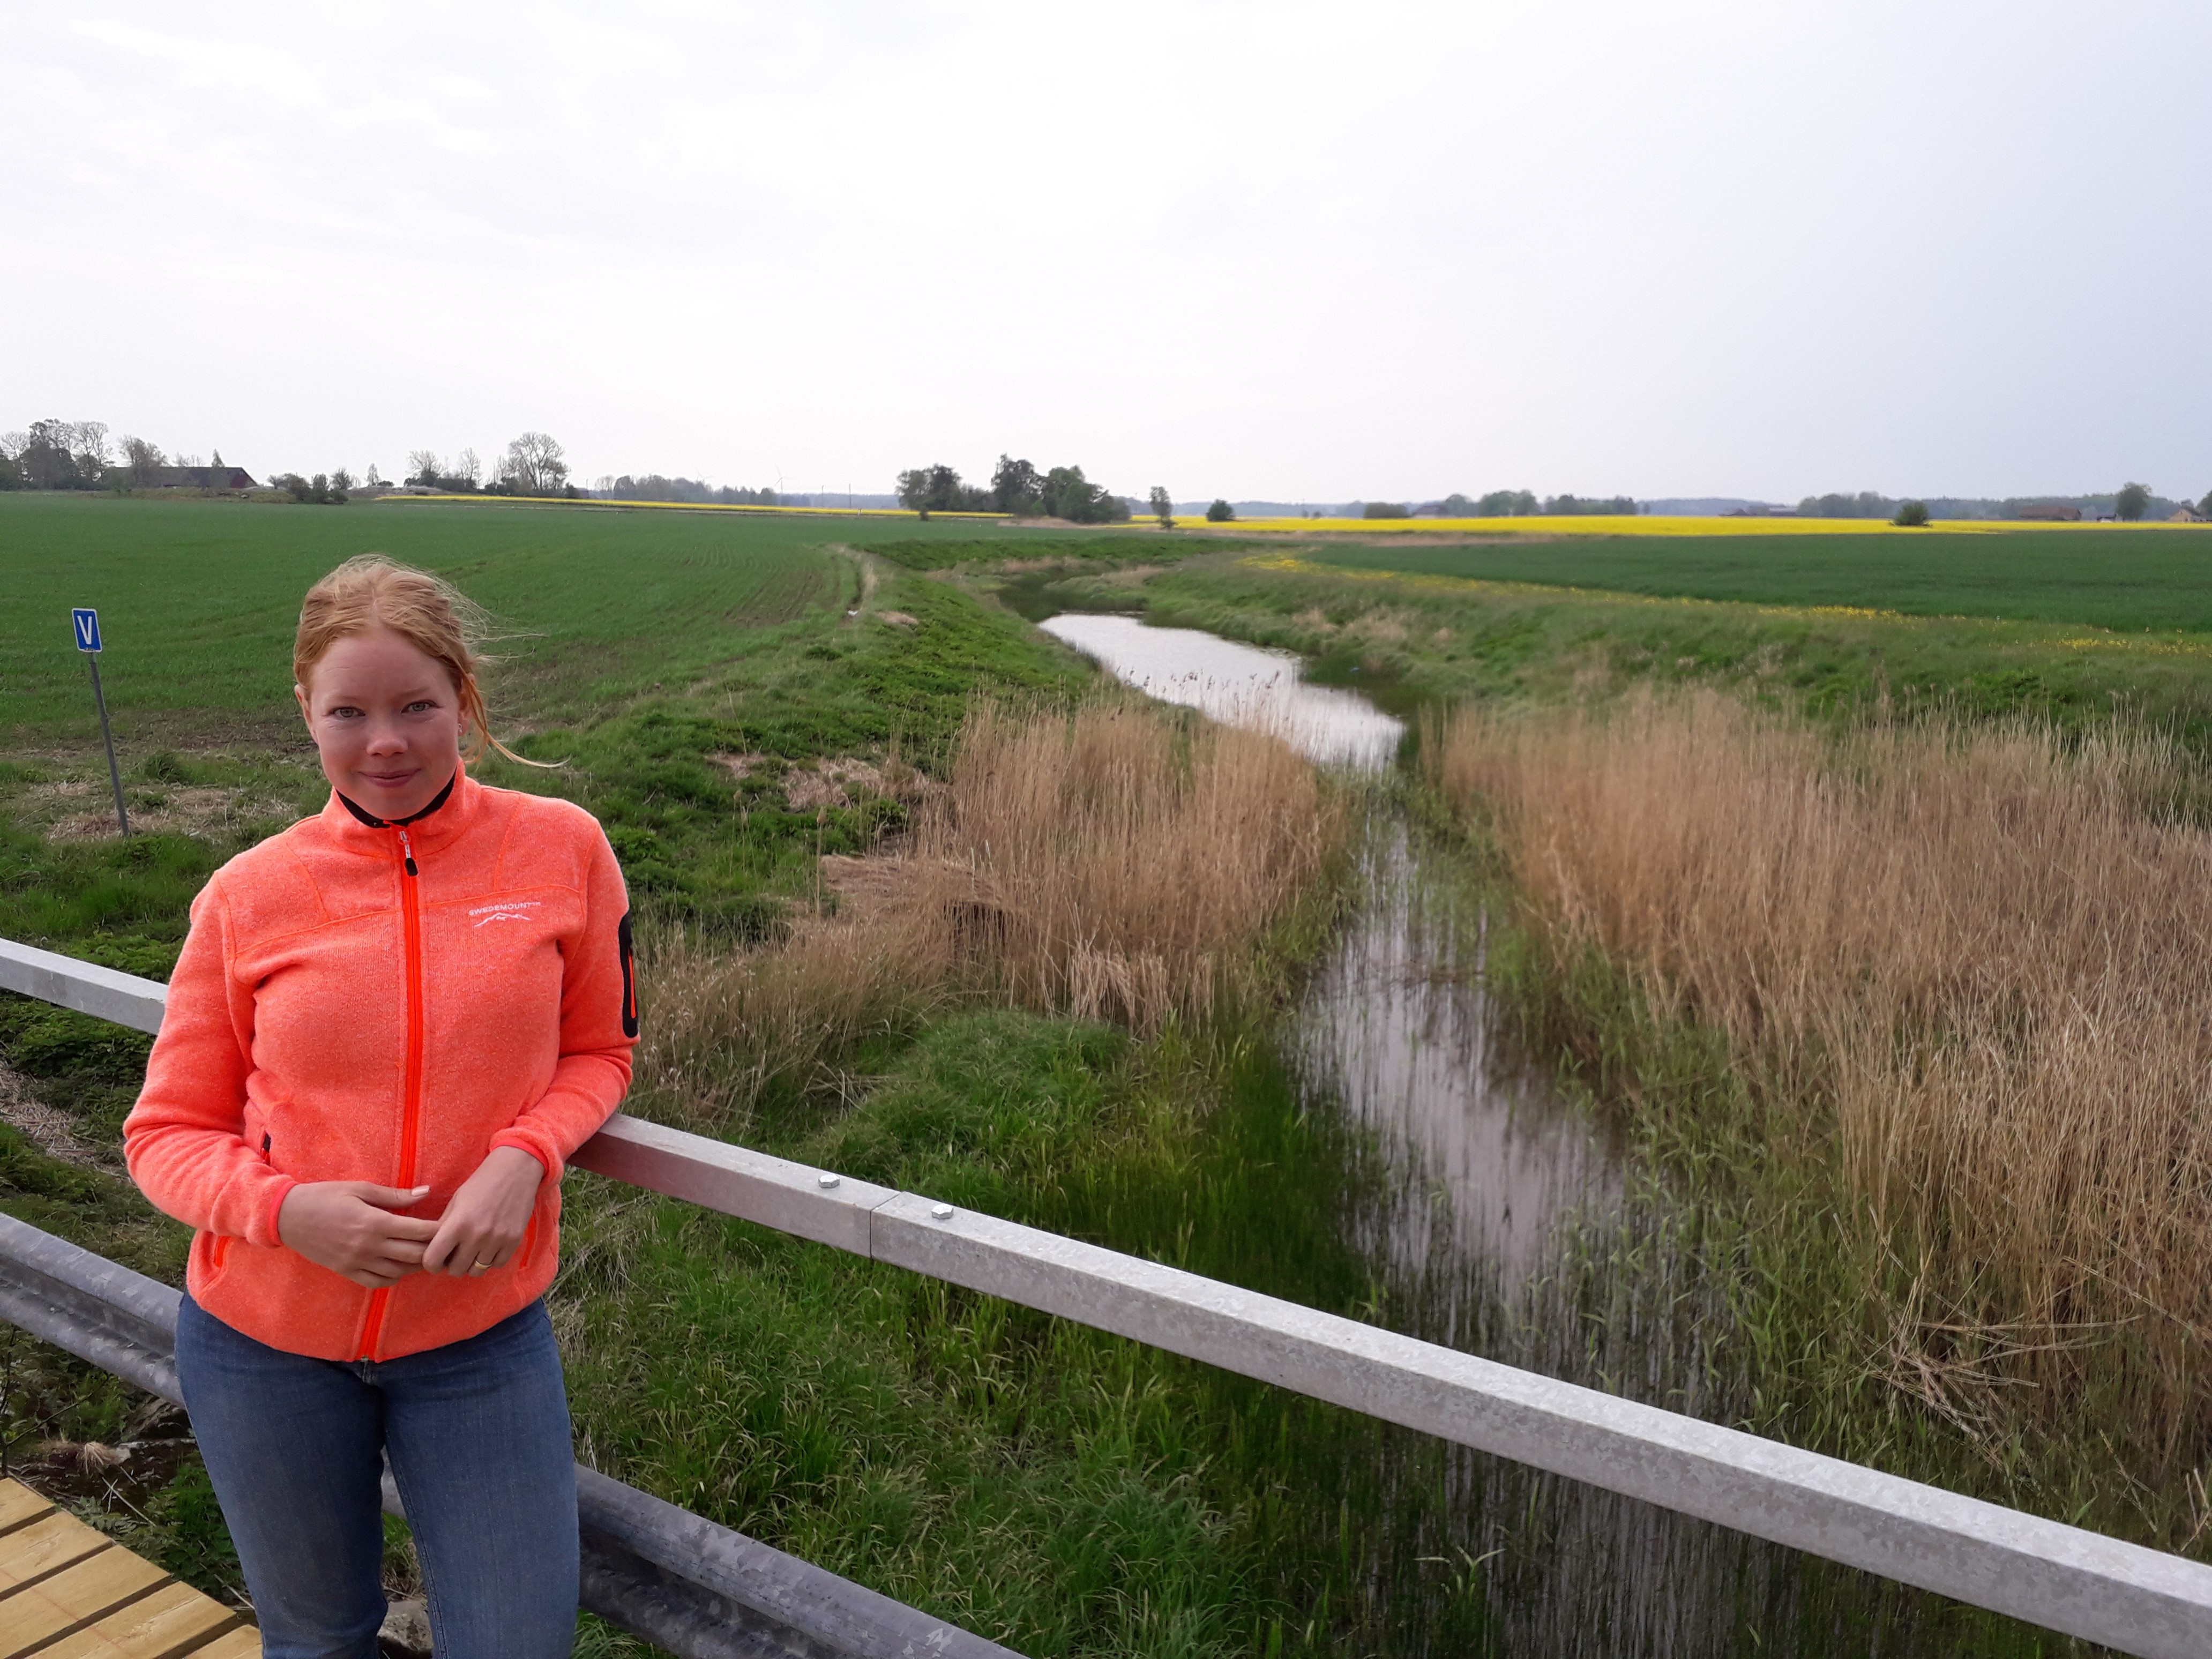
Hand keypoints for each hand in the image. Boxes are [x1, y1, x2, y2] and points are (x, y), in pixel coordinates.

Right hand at [278, 1183, 438, 1288]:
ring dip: (414, 1265)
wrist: (288, 1216)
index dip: (438, 1230)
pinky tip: (398, 1265)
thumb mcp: (361, 1189)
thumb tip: (426, 1193)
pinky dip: (393, 1277)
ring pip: (398, 1272)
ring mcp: (357, 1262)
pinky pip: (377, 1282)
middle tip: (443, 1243)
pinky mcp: (346, 1272)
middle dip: (432, 1250)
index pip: (419, 1232)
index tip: (449, 1226)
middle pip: (414, 1256)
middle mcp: (368, 1246)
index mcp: (375, 1223)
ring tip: (423, 1254)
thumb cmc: (326, 1196)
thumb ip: (395, 1195)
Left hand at [421, 1147, 544, 1278]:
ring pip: (476, 1271)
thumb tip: (433, 1251)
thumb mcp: (456, 1202)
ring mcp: (497, 1240)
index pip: (433, 1260)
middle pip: (455, 1270)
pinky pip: (496, 1265)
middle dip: (453, 1263)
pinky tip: (489, 1246)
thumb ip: (443, 1227)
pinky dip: (491, 1260)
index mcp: (457, 1223)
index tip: (436, 1258)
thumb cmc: (481, 1184)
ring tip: (474, 1249)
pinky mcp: (514, 1241)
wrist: (515, 1171)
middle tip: (456, 1252)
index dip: (431, 1263)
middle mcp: (477, 1235)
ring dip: (472, 1263)